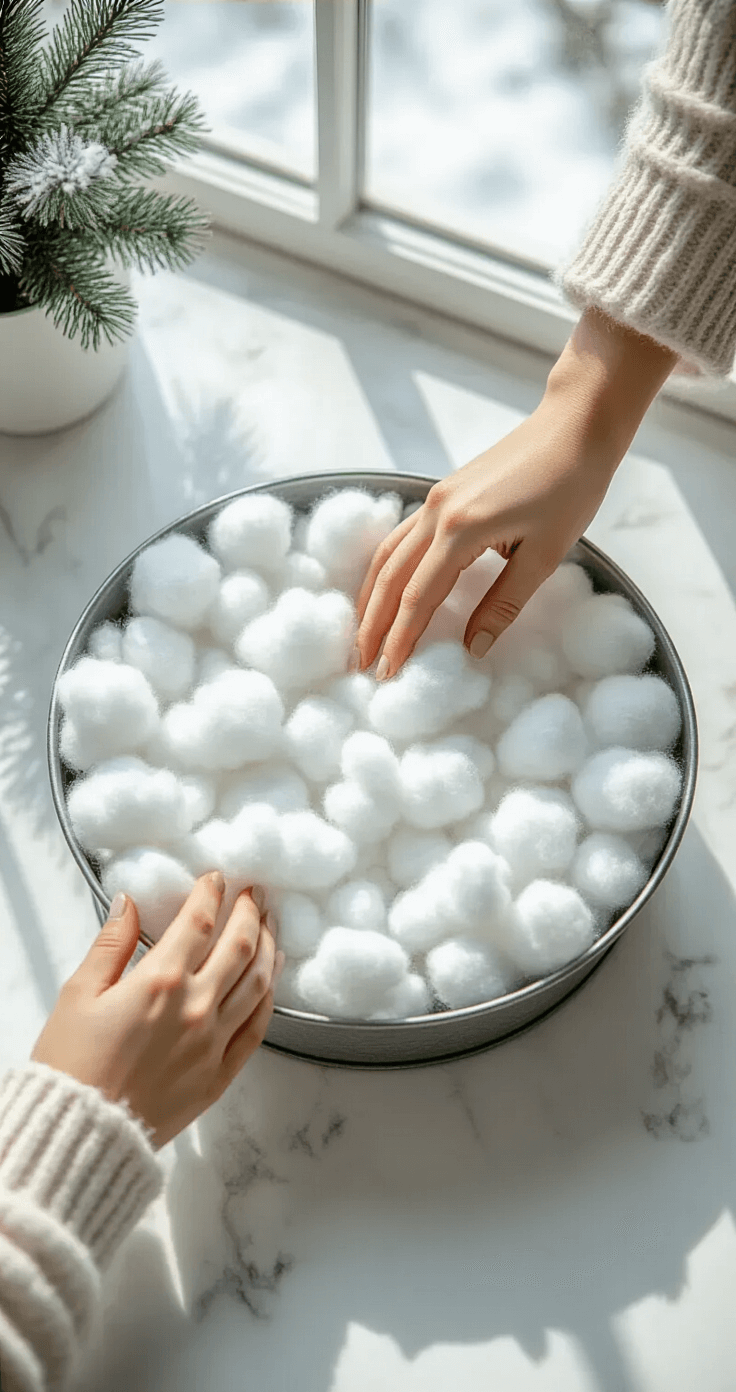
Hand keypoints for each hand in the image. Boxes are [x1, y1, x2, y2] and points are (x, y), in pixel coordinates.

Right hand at [31, 875, 282, 1148]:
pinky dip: (268, 998)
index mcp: (160, 981)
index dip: (211, 894)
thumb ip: (110, 944)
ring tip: (271, 927)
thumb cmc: (72, 1064)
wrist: (82, 1132)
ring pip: (258, 983)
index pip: (199, 922)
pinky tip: (269, 981)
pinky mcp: (220, 1075)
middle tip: (254, 894)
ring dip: (269, 948)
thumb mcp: (78, 994)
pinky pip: (257, 1029)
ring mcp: (213, 1042)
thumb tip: (130, 903)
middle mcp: (196, 1007)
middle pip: (240, 946)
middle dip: (250, 913)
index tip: (216, 878)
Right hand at [355, 309, 677, 678]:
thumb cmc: (571, 486)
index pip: (418, 598)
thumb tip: (473, 648)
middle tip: (361, 664)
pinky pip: (401, 537)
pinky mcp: (443, 492)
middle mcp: (436, 513)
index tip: (389, 673)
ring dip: (371, 597)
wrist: (575, 424)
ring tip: (364, 633)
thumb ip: (503, 603)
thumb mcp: (545, 554)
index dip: (401, 640)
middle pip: (389, 578)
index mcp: (461, 531)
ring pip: (387, 555)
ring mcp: (435, 499)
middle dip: (372, 625)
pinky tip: (385, 586)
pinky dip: (386, 568)